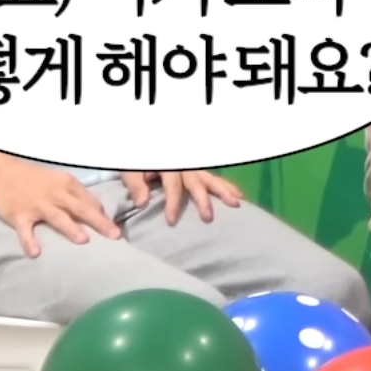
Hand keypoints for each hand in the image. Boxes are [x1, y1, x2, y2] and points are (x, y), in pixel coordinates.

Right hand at [0, 159, 120, 257]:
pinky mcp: (19, 215)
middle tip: (115, 236)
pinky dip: (29, 241)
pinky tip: (35, 253)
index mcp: (67, 184)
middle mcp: (55, 194)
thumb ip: (78, 195)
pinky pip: (25, 230)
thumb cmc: (36, 179)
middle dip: (99, 222)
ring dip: (70, 228)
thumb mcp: (60, 180)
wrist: (1, 173)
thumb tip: (99, 212)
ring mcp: (36, 205)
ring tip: (83, 240)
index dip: (104, 215)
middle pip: (80, 209)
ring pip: (56, 217)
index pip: (90, 201)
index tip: (116, 230)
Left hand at [120, 169, 242, 225]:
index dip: (172, 202)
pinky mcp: (198, 172)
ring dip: (223, 191)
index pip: (172, 185)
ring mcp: (194, 168)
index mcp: (167, 166)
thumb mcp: (130, 170)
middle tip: (208, 218)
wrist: (144, 149)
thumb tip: (142, 203)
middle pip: (196, 183)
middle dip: (203, 200)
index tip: (171, 221)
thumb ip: (135, 185)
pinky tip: (239, 196)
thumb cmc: (137, 162)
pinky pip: (215, 178)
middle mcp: (184, 166)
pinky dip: (227, 186)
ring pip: (210, 179)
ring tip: (236, 204)